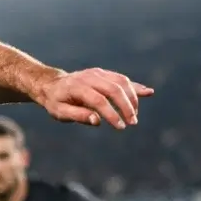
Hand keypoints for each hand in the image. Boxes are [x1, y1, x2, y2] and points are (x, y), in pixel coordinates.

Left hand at [33, 68, 153, 129]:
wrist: (53, 85)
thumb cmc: (56, 102)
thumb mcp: (59, 112)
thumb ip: (77, 115)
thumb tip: (97, 121)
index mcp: (77, 87)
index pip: (99, 100)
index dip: (112, 114)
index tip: (120, 127)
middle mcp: (90, 77)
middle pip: (114, 89)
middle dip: (126, 106)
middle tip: (132, 122)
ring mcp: (98, 73)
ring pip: (121, 82)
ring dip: (132, 99)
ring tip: (134, 115)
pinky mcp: (104, 73)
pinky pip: (122, 79)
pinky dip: (135, 87)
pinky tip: (148, 93)